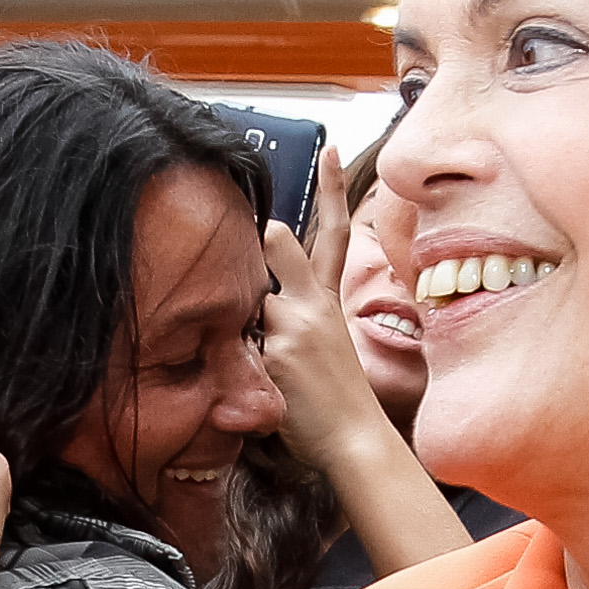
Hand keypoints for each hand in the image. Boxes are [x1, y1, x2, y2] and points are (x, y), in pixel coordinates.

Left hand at [258, 143, 399, 473]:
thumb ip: (296, 323)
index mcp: (328, 302)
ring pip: (246, 301)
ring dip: (238, 328)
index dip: (332, 190)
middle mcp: (312, 304)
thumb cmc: (338, 403)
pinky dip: (233, 365)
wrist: (356, 439)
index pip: (335, 234)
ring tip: (266, 372)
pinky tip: (262, 392)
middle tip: (257, 271)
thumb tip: (263, 315)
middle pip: (276, 241)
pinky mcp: (275, 350)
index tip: (332, 149)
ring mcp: (292, 324)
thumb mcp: (325, 350)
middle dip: (259, 244)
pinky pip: (234, 343)